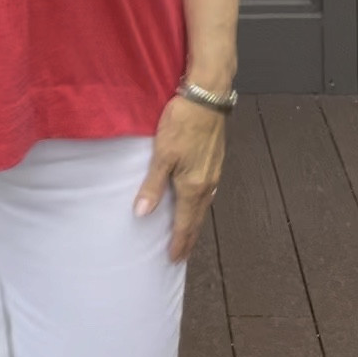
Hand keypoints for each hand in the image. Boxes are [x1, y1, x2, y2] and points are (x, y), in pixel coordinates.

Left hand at [134, 92, 226, 262]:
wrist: (207, 98)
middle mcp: (207, 184)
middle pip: (197, 218)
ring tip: (188, 233)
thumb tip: (142, 213)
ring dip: (195, 222)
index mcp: (193, 186)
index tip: (174, 259)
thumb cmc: (182, 123)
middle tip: (181, 255)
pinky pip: (208, 192)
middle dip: (189, 238)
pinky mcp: (215, 161)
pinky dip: (200, 205)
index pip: (186, 223)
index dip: (179, 242)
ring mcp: (213, 172)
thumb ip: (152, 185)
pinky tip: (196, 202)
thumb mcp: (162, 154)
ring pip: (204, 205)